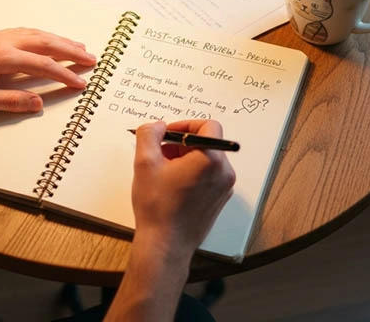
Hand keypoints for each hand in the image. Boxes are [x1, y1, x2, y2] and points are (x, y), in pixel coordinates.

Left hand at [0, 28, 95, 112]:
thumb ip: (10, 101)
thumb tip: (37, 103)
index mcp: (1, 57)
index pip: (42, 64)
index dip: (65, 74)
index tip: (81, 82)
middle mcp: (2, 42)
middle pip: (45, 42)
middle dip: (70, 50)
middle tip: (91, 59)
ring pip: (36, 34)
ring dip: (58, 39)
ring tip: (77, 47)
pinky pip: (24, 32)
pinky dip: (42, 35)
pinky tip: (47, 39)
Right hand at [130, 119, 235, 255]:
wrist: (165, 244)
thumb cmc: (157, 207)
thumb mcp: (145, 163)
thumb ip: (150, 134)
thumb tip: (158, 126)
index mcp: (211, 160)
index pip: (208, 126)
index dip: (185, 124)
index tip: (168, 134)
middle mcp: (224, 172)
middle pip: (207, 142)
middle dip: (182, 143)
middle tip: (160, 153)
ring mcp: (224, 188)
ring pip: (207, 159)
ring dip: (185, 158)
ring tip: (164, 171)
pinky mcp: (219, 199)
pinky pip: (209, 175)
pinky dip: (192, 173)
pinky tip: (172, 185)